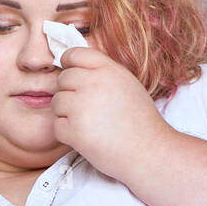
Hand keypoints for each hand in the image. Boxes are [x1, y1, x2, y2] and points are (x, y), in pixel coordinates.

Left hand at [51, 45, 179, 186]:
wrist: (149, 151)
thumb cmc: (141, 121)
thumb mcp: (127, 84)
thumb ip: (103, 73)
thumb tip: (77, 67)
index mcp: (108, 69)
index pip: (74, 54)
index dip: (69, 65)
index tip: (74, 78)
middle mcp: (93, 84)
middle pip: (62, 79)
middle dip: (69, 93)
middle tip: (86, 108)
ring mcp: (81, 107)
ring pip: (56, 102)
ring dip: (66, 114)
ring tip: (89, 124)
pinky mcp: (74, 130)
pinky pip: (56, 126)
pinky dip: (67, 134)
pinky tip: (86, 137)